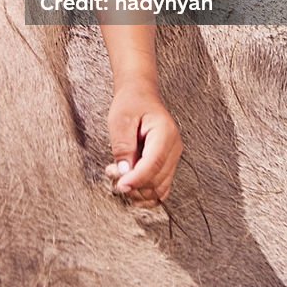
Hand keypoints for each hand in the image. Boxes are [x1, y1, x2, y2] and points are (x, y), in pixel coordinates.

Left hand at [103, 81, 181, 206]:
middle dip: (134, 184)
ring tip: (118, 177)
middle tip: (112, 175)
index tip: (120, 185)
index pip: (154, 163)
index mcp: (165, 133)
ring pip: (160, 188)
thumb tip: (124, 172)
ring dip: (138, 190)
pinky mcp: (167, 164)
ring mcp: (172, 157)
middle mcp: (174, 147)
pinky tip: (129, 184)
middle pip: (158, 180)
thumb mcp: (120, 119)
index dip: (137, 179)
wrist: (140, 95)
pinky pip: (160, 187)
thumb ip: (123, 145)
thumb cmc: (131, 103)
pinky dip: (145, 191)